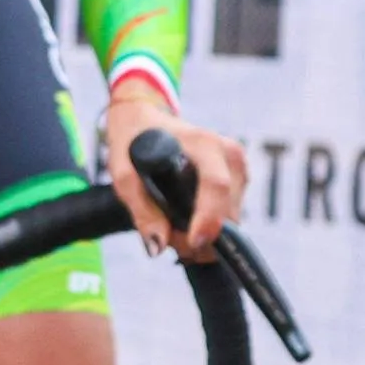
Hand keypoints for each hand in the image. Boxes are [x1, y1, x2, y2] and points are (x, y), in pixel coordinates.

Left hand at [103, 83, 245, 258]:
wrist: (145, 118)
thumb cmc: (132, 142)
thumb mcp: (124, 173)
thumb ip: (141, 209)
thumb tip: (158, 247)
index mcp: (204, 143)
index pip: (216, 185)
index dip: (209, 219)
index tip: (194, 243)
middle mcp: (229, 153)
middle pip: (227, 210)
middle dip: (199, 235)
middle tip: (167, 239)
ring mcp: (238, 165)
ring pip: (231, 218)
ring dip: (202, 232)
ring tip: (170, 223)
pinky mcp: (240, 177)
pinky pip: (229, 214)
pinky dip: (208, 224)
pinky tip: (184, 217)